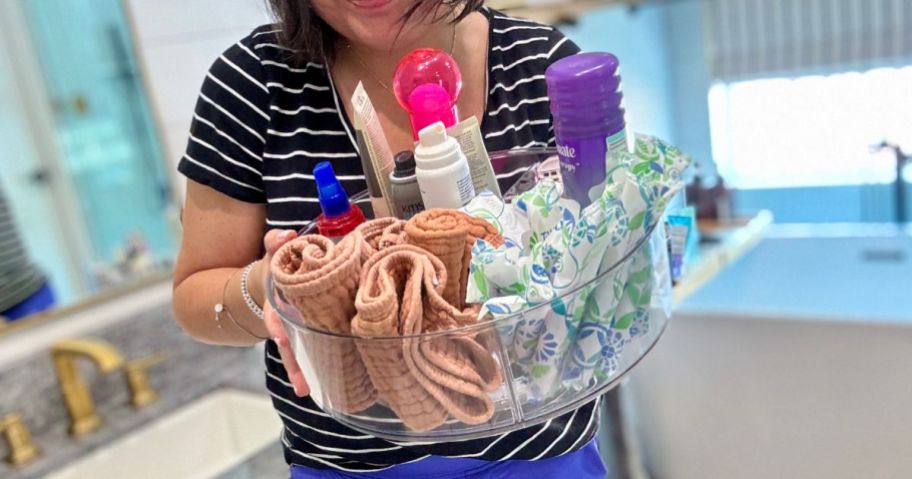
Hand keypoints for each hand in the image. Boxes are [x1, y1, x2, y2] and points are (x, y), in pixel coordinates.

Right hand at [258, 229, 309, 396]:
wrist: (269, 281)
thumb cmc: (279, 266)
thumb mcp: (273, 253)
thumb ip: (276, 242)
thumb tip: (285, 235)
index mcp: (276, 302)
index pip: (274, 314)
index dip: (277, 325)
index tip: (280, 337)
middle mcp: (283, 320)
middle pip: (286, 344)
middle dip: (292, 363)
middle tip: (301, 384)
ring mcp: (293, 331)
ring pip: (296, 354)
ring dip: (300, 372)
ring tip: (307, 392)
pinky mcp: (306, 335)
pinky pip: (309, 353)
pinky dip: (313, 368)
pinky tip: (321, 386)